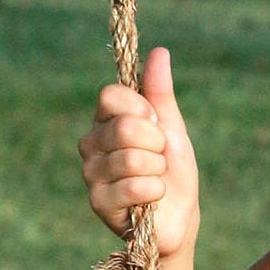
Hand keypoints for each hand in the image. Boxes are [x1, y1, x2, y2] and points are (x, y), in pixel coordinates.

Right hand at [78, 45, 199, 263]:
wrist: (179, 217)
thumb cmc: (173, 171)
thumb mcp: (172, 128)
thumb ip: (160, 92)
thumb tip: (159, 52)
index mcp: (105, 121)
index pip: (110, 96)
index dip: (141, 109)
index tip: (156, 123)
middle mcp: (90, 144)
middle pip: (124, 126)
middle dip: (156, 143)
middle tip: (159, 158)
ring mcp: (91, 174)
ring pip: (131, 157)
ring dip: (158, 169)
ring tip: (156, 179)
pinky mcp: (98, 203)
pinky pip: (133, 186)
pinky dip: (154, 191)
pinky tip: (151, 200)